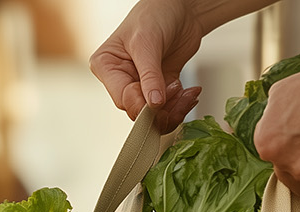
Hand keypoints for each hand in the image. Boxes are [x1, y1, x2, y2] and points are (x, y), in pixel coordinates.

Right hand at [89, 0, 206, 132]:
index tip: (160, 100)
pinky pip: (168, 106)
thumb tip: (153, 104)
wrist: (182, 6)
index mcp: (107, 67)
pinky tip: (191, 93)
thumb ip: (149, 75)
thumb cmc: (156, 14)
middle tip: (180, 95)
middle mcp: (121, 78)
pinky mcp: (160, 86)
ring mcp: (141, 84)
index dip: (141, 104)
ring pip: (154, 112)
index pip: (122, 97)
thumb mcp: (147, 42)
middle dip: (160, 108)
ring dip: (174, 109)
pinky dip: (181, 104)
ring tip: (188, 94)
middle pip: (137, 109)